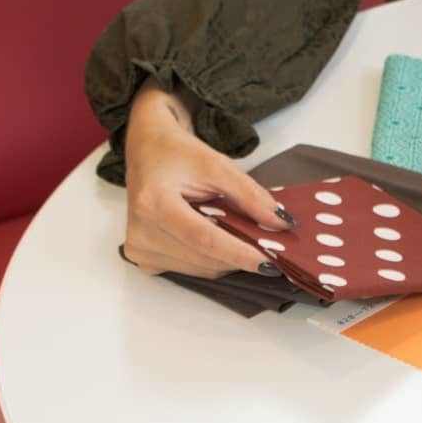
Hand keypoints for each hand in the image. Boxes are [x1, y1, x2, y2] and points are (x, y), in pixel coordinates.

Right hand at [121, 81, 292, 277]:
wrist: (147, 152)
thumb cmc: (178, 155)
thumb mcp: (218, 165)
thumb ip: (250, 195)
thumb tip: (282, 224)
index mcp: (153, 203)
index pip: (204, 239)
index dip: (240, 253)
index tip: (271, 262)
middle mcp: (140, 232)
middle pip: (204, 258)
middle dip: (241, 256)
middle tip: (270, 249)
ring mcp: (139, 249)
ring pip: (201, 269)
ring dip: (228, 260)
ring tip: (243, 239)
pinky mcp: (143, 258)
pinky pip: (190, 269)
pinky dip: (213, 260)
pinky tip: (221, 242)